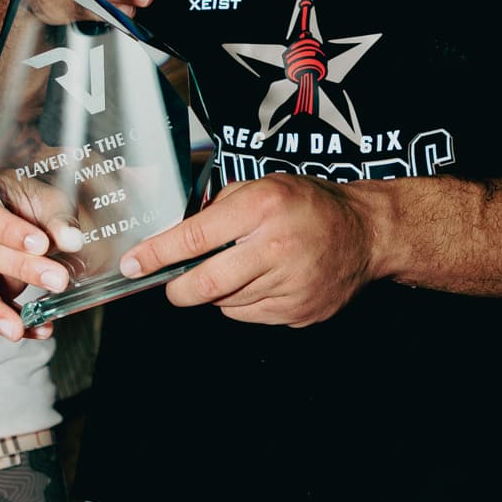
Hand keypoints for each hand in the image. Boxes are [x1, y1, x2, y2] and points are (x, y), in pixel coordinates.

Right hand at [0, 166, 67, 340]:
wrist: (22, 214)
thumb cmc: (27, 199)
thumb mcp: (47, 198)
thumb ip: (57, 217)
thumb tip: (70, 239)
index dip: (8, 230)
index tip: (41, 244)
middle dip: (20, 268)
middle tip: (57, 279)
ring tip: (19, 329)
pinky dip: (14, 319)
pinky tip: (37, 328)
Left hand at [118, 172, 375, 326]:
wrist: (368, 234)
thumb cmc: (311, 205)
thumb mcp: (264, 186)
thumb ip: (220, 207)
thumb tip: (175, 233)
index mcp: (262, 208)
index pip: (194, 238)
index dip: (156, 255)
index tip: (133, 264)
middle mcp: (274, 247)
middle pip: (205, 285)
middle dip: (179, 288)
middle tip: (175, 283)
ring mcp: (288, 285)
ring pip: (225, 303)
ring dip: (219, 291)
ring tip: (243, 267)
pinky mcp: (297, 311)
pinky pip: (250, 315)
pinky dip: (244, 302)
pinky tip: (264, 281)